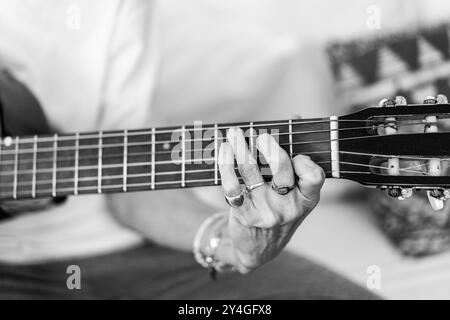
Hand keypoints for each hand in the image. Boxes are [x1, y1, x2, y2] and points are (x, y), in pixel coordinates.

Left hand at [217, 127, 324, 272]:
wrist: (258, 249)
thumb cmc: (277, 211)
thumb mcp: (293, 193)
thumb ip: (294, 157)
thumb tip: (295, 118)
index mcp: (307, 199)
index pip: (314, 176)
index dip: (304, 161)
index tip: (295, 151)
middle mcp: (289, 207)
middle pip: (281, 169)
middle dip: (269, 146)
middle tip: (260, 135)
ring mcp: (266, 212)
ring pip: (251, 171)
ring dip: (241, 146)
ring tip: (235, 132)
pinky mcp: (244, 215)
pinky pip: (232, 185)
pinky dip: (225, 163)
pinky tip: (224, 150)